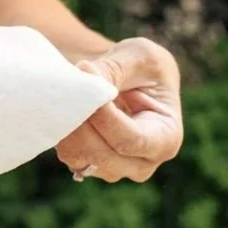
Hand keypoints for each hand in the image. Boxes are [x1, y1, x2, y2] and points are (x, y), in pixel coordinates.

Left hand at [56, 37, 182, 182]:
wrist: (127, 80)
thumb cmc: (143, 67)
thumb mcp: (139, 56)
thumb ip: (114, 69)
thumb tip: (85, 80)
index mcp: (166, 140)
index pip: (129, 139)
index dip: (103, 116)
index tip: (85, 82)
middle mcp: (142, 164)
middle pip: (101, 153)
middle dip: (80, 119)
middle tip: (70, 85)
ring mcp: (114, 170)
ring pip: (79, 157)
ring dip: (68, 124)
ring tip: (70, 93)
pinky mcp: (89, 167)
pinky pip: (67, 153)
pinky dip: (61, 130)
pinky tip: (65, 107)